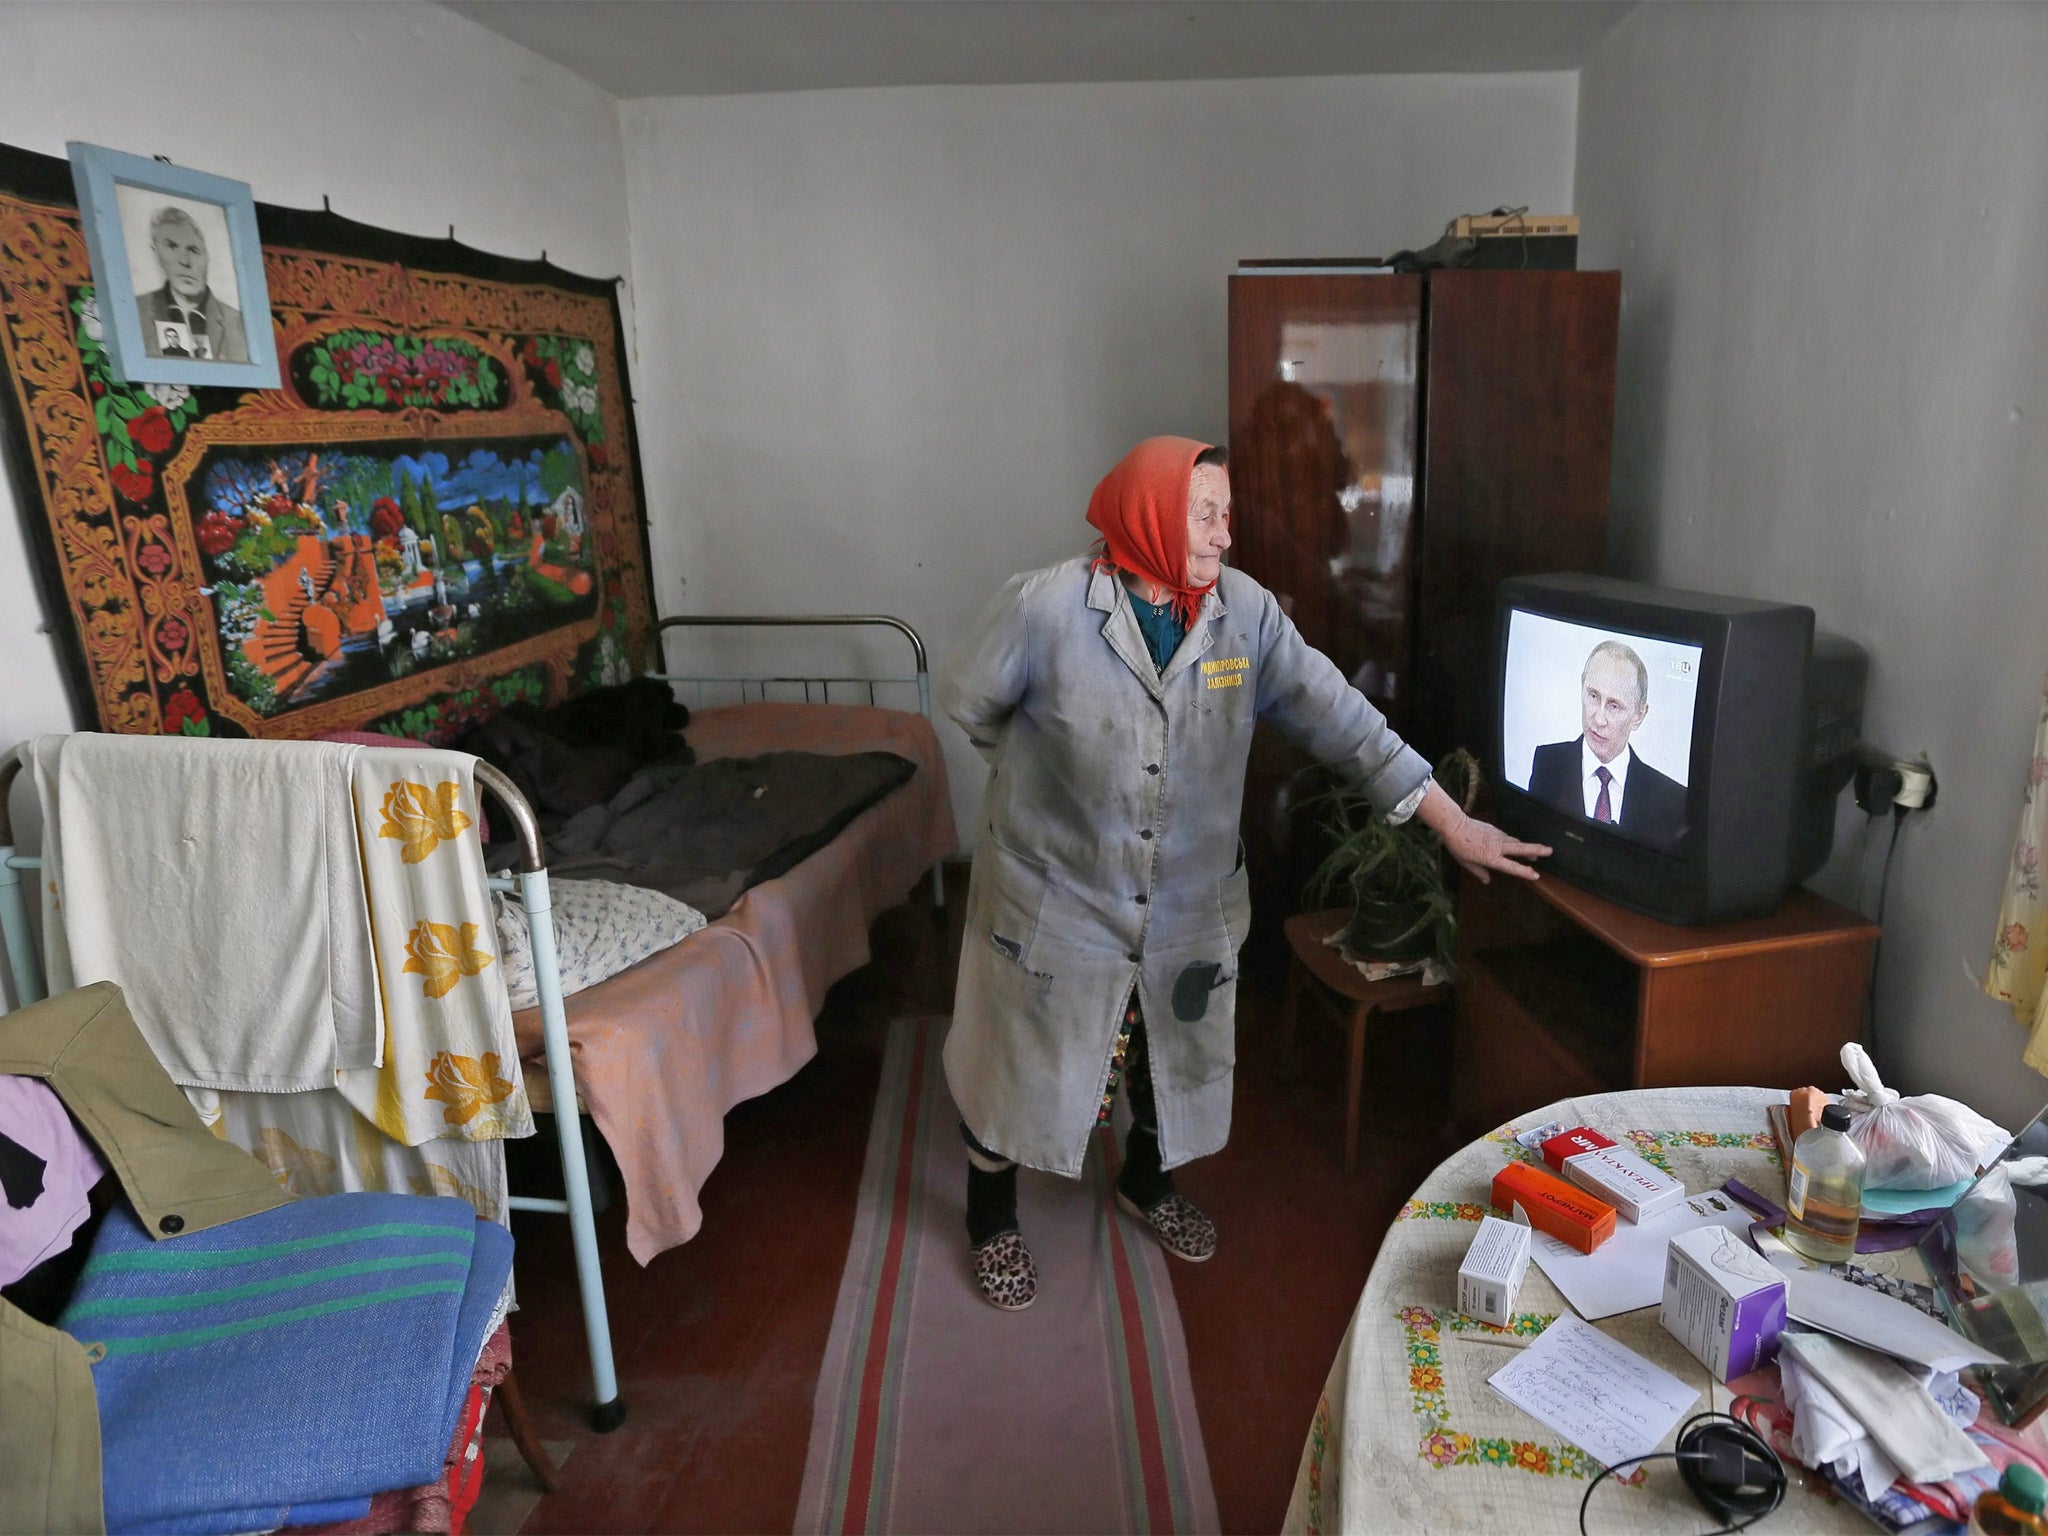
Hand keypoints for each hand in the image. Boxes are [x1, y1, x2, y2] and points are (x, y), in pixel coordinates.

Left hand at [1415, 781, 1548, 883]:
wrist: (1454, 825)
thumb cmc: (1458, 846)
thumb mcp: (1466, 863)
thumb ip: (1479, 872)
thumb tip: (1487, 880)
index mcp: (1491, 857)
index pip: (1511, 866)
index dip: (1524, 871)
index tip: (1535, 874)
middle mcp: (1497, 846)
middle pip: (1521, 848)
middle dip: (1536, 850)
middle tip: (1550, 851)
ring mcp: (1497, 836)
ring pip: (1516, 841)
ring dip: (1527, 846)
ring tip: (1538, 850)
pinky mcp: (1495, 829)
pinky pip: (1507, 837)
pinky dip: (1513, 841)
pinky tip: (1515, 844)